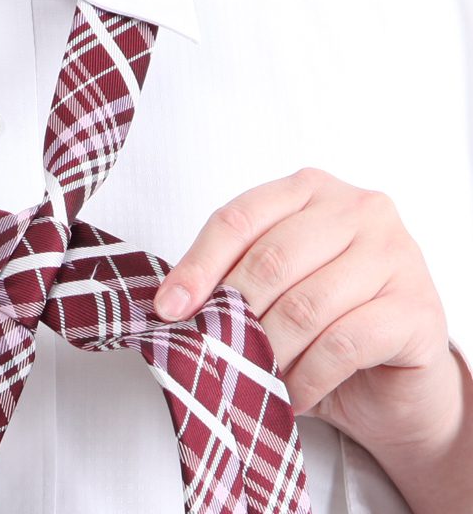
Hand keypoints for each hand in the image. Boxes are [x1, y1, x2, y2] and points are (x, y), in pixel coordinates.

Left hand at [154, 168, 471, 510]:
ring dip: (268, 353)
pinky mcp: (416, 307)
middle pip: (270, 259)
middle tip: (212, 352)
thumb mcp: (270, 292)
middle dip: (232, 314)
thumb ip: (229, 281)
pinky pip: (342, 344)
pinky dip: (306, 378)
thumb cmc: (323, 324)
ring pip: (305, 305)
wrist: (393, 382)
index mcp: (310, 191)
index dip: (197, 266)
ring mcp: (395, 253)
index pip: (239, 218)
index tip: (169, 309)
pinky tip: (291, 395)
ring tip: (252, 379)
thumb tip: (170, 305)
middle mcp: (357, 209)